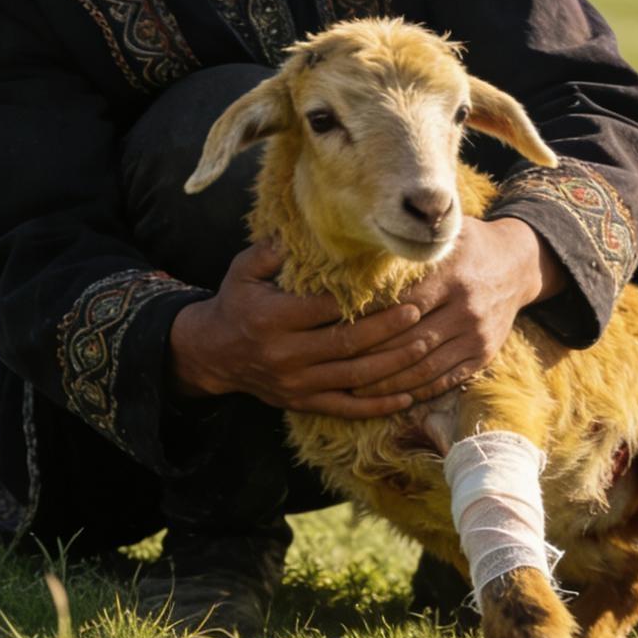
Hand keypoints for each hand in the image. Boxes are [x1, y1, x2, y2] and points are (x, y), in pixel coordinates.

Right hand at [168, 240, 428, 417]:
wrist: (213, 353)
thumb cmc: (237, 303)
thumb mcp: (242, 271)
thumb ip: (270, 252)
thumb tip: (301, 229)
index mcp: (272, 319)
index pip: (324, 309)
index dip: (360, 299)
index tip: (392, 286)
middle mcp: (286, 355)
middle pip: (346, 343)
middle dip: (387, 330)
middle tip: (418, 312)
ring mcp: (296, 383)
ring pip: (354, 377)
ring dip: (393, 364)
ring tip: (424, 346)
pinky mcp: (303, 403)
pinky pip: (346, 408)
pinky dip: (378, 406)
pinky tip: (408, 397)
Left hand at [353, 216, 563, 401]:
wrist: (517, 265)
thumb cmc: (469, 246)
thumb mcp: (446, 234)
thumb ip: (412, 242)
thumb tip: (364, 244)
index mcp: (452, 277)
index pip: (401, 306)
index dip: (367, 320)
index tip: (337, 330)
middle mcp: (466, 309)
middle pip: (407, 341)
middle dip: (369, 357)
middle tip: (336, 366)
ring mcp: (476, 336)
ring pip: (424, 368)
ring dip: (387, 383)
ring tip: (355, 388)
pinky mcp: (483, 355)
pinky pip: (445, 380)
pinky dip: (416, 391)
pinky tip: (390, 395)